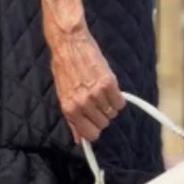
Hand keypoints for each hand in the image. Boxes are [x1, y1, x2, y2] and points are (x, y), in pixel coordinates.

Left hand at [49, 24, 125, 143]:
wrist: (69, 44)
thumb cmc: (64, 67)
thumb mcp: (62, 95)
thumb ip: (71, 119)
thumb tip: (79, 139)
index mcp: (70, 108)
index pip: (90, 134)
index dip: (94, 129)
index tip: (94, 122)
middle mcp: (83, 103)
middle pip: (103, 124)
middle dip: (101, 115)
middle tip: (96, 101)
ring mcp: (97, 94)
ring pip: (112, 113)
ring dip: (109, 105)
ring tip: (100, 91)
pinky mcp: (109, 83)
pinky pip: (120, 102)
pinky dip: (117, 98)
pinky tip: (109, 88)